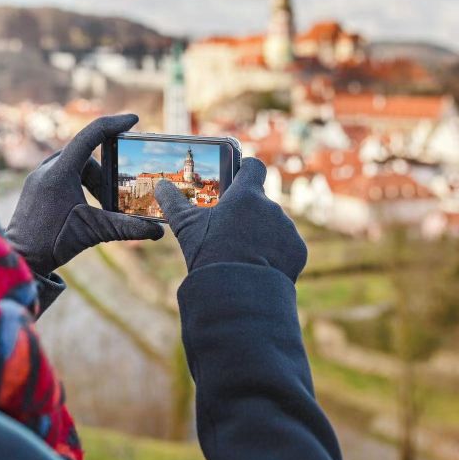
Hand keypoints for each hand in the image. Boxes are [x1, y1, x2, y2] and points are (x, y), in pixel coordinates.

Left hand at [7, 114, 164, 275]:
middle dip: (107, 175)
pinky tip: (88, 206)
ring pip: (76, 166)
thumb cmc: (51, 243)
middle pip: (87, 157)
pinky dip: (81, 185)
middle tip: (119, 196)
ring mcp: (39, 175)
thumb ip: (126, 228)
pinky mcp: (36, 185)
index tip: (134, 120)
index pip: (91, 135)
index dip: (114, 124)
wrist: (19, 258)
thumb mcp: (93, 232)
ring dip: (94, 182)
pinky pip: (64, 174)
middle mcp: (48, 167)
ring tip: (103, 206)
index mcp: (60, 171)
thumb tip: (158, 231)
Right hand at [155, 157, 307, 281]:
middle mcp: (271, 207)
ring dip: (262, 235)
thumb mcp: (186, 227)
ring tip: (243, 254)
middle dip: (249, 214)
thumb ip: (173, 202)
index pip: (253, 167)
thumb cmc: (210, 254)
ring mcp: (287, 229)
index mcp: (246, 195)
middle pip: (261, 203)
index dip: (245, 170)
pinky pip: (287, 247)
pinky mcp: (298, 251)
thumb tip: (160, 186)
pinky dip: (276, 254)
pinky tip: (259, 266)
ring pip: (274, 226)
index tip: (237, 179)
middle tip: (231, 231)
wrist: (238, 292)